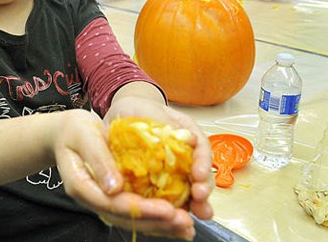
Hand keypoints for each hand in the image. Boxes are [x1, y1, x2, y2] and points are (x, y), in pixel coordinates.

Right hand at [54, 108, 200, 239]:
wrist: (66, 133)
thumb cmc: (74, 130)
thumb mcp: (84, 136)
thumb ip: (98, 159)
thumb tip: (115, 187)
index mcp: (82, 186)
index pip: (113, 204)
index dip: (141, 209)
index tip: (167, 209)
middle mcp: (93, 198)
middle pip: (125, 218)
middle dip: (156, 222)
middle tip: (184, 222)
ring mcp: (104, 199)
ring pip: (132, 219)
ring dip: (160, 225)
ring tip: (186, 228)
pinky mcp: (114, 195)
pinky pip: (135, 210)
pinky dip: (156, 216)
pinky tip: (176, 220)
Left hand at [107, 86, 213, 221]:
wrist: (123, 115)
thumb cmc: (139, 109)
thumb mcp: (152, 111)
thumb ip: (167, 124)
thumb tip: (188, 138)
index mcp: (188, 133)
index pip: (202, 147)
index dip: (203, 162)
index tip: (199, 174)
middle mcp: (186, 153)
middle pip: (201, 172)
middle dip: (203, 187)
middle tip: (200, 197)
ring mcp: (175, 169)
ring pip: (190, 187)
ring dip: (196, 202)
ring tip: (199, 213)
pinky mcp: (161, 182)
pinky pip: (171, 196)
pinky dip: (175, 207)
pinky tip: (176, 218)